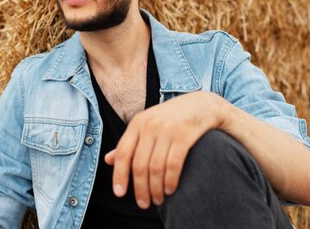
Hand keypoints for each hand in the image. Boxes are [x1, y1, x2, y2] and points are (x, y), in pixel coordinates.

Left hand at [104, 91, 227, 208]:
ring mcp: (167, 130)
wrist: (202, 105)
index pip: (123, 153)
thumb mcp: (147, 125)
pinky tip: (170, 190)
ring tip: (158, 200)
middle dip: (140, 188)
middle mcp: (150, 125)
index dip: (119, 175)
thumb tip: (108, 160)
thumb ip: (130, 142)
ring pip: (156, 167)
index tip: (119, 194)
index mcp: (137, 123)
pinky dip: (170, 181)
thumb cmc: (171, 118)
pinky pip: (173, 164)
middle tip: (143, 204)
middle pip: (139, 164)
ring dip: (156, 188)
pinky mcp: (184, 135)